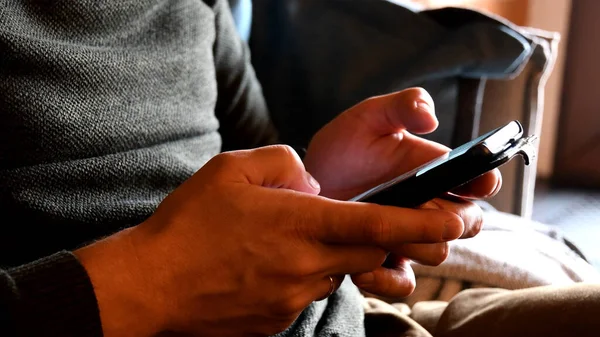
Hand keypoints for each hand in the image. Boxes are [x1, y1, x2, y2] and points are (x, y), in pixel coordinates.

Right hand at [75, 145, 466, 336]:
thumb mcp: (231, 170)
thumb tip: (311, 181)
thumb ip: (283, 163)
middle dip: (380, 238)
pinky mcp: (279, 320)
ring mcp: (294, 298)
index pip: (380, 225)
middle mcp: (306, 266)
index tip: (459, 220)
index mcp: (300, 224)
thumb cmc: (188, 225)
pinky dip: (302, 274)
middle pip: (368, 252)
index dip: (425, 224)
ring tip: (284, 240)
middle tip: (363, 222)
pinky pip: (307, 292)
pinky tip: (264, 265)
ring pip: (336, 272)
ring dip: (330, 254)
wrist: (149, 287)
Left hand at [303, 88, 501, 290]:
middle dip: (454, 219)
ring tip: (382, 232)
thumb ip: (401, 106)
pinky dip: (386, 281)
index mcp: (436, 171)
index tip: (478, 180)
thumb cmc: (344, 146)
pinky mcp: (384, 261)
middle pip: (467, 224)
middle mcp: (428, 207)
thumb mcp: (369, 117)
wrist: (306, 180)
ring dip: (416, 244)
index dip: (484, 182)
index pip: (478, 181)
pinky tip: (362, 267)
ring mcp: (407, 236)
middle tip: (426, 207)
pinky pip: (401, 283)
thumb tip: (430, 118)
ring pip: (437, 253)